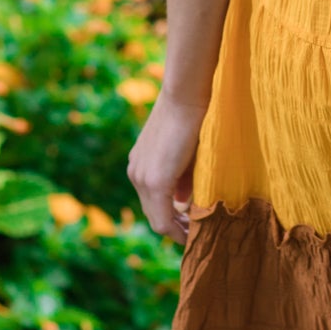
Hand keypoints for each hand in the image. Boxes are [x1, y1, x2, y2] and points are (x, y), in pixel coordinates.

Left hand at [127, 91, 208, 245]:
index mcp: (140, 165)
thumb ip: (181, 178)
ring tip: (195, 234)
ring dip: (175, 228)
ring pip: (156, 217)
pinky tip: (191, 232)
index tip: (190, 224)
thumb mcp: (185, 153)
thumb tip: (182, 201)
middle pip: (152, 213)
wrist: (186, 95)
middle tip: (194, 233)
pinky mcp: (155, 181)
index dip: (170, 217)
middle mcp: (136, 174)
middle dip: (173, 226)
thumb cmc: (191, 116)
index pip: (152, 202)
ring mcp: (141, 178)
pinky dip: (175, 228)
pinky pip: (162, 218)